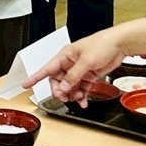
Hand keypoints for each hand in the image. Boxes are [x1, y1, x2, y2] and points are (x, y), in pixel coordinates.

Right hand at [25, 20, 145, 97]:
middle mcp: (70, 63)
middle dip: (60, 90)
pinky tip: (84, 101)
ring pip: (70, 86)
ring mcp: (80, 70)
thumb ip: (73, 76)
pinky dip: (82, 95)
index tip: (25, 85)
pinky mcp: (89, 75)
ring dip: (72, 94)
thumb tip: (63, 88)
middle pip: (58, 81)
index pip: (47, 68)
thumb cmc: (102, 44)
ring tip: (79, 99)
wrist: (120, 44)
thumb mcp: (86, 61)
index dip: (35, 77)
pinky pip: (81, 88)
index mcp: (65, 55)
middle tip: (64, 97)